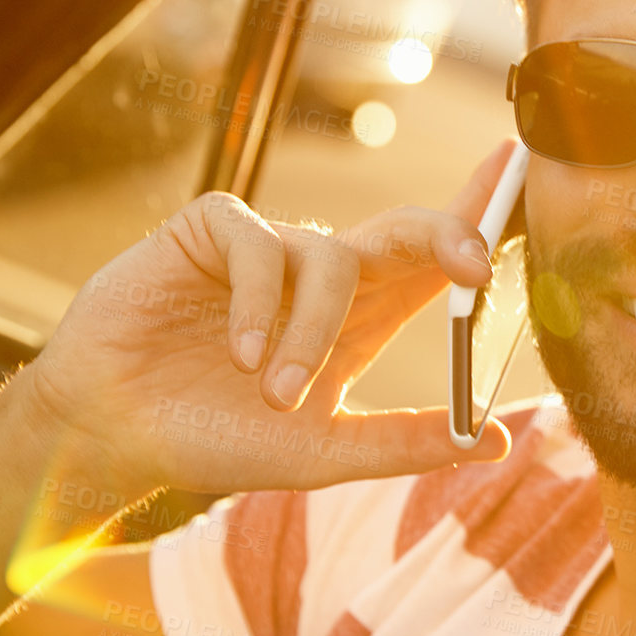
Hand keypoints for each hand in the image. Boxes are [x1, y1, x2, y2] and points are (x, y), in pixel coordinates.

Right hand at [23, 141, 520, 495]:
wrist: (113, 436)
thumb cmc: (219, 439)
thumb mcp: (323, 453)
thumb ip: (407, 445)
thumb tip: (496, 440)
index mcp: (366, 316)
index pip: (438, 260)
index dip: (481, 220)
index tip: (522, 182)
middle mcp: (327, 274)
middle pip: (407, 230)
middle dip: (450, 232)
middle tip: (475, 260)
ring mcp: (271, 248)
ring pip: (331, 258)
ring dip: (309, 334)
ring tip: (272, 394)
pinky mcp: (213, 230)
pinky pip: (259, 245)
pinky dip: (257, 306)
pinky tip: (235, 354)